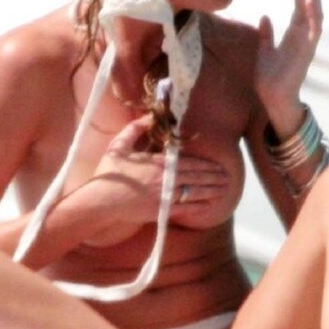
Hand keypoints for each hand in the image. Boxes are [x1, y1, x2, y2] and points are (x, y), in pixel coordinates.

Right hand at [86, 115, 227, 244]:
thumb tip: (150, 116)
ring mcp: (165, 196)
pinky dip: (199, 207)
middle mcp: (165, 179)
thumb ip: (135, 129)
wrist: (100, 201)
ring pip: (195, 193)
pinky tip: (209, 205)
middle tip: (228, 177)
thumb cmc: (109, 173)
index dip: (206, 165)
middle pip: (196, 177)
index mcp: (158, 163)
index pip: (189, 162)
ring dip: (212, 191)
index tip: (219, 165)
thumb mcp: (119, 145)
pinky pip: (185, 209)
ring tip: (224, 189)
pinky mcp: (161, 212)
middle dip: (214, 177)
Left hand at [256, 0, 322, 137]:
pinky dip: (313, 15)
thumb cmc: (269, 77)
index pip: (299, 8)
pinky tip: (310, 1)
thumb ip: (266, 34)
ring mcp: (307, 43)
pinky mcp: (307, 52)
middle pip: (310, 7)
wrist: (272, 96)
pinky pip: (314, 31)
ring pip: (315, 15)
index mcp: (293, 36)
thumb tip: (265, 16)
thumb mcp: (263, 51)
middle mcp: (303, 37)